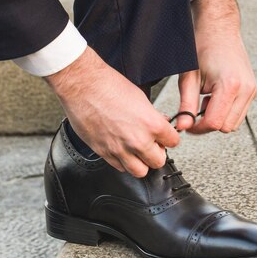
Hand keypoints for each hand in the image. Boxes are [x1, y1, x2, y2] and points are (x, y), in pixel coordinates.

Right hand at [45, 46, 179, 176]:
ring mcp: (120, 149)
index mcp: (151, 124)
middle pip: (158, 162)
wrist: (83, 86)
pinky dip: (123, 162)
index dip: (169, 139)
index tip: (164, 137)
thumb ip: (153, 117)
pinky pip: (120, 168)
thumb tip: (161, 125)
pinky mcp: (104, 153)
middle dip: (156, 153)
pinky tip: (121, 150)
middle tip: (151, 145)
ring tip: (136, 151)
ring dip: (140, 162)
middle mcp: (137, 140)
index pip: (173, 142)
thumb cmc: (108, 86)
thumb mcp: (141, 97)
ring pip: (140, 171)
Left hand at [175, 0, 256, 133]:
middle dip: (208, 124)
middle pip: (226, 127)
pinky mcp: (252, 90)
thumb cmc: (203, 47)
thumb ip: (186, 105)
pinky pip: (238, 113)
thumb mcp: (189, 78)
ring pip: (234, 123)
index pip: (215, 123)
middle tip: (195, 110)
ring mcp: (252, 90)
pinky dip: (225, 112)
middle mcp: (246, 89)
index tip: (187, 124)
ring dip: (218, 118)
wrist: (219, 29)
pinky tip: (215, 97)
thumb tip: (183, 126)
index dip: (198, 128)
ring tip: (206, 99)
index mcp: (231, 85)